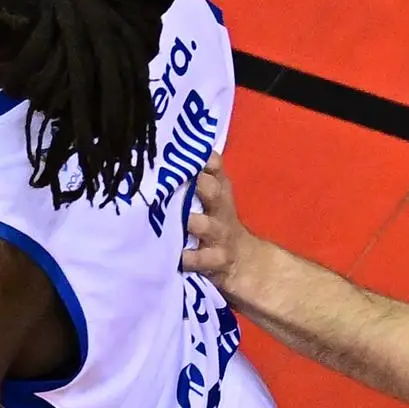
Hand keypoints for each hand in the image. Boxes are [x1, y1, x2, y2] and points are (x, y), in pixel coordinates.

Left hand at [178, 161, 286, 312]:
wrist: (244, 261)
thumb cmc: (218, 220)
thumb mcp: (215, 195)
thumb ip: (198, 173)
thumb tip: (170, 146)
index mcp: (219, 188)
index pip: (214, 165)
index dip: (201, 157)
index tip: (180, 149)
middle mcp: (220, 208)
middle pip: (211, 191)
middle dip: (195, 184)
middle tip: (169, 179)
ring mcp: (219, 235)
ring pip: (203, 225)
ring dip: (187, 221)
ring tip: (165, 217)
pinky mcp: (215, 261)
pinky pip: (199, 258)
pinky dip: (186, 257)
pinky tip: (174, 255)